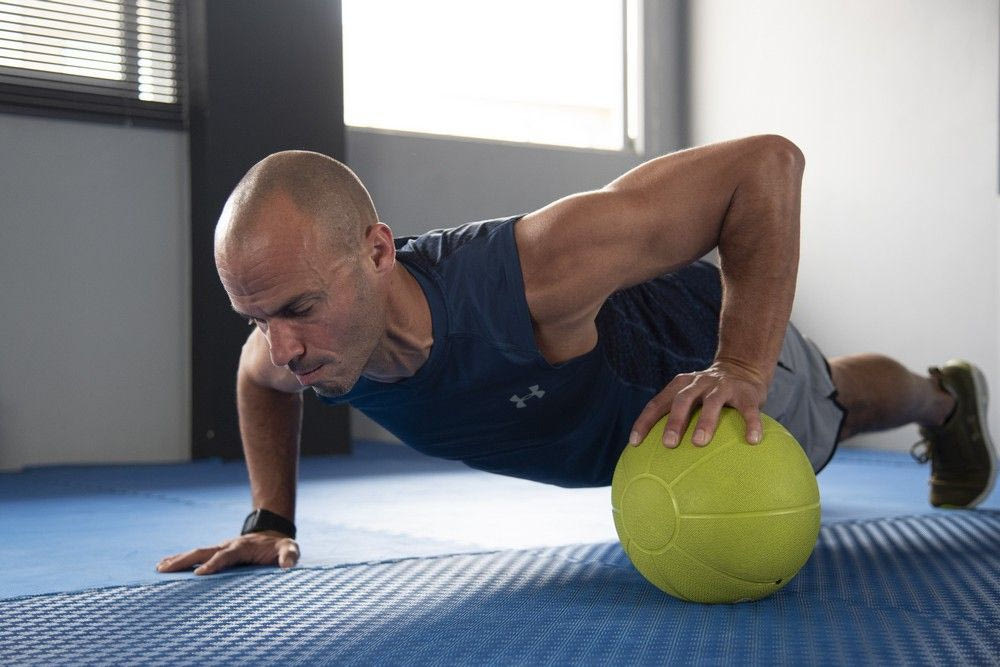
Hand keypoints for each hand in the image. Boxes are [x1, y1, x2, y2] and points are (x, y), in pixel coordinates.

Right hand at [156, 531, 299, 575]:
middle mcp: (227, 545)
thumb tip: (286, 566)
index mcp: (242, 546)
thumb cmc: (281, 547)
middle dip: (185, 560)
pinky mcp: (216, 553)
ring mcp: (220, 548)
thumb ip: (289, 556)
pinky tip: (164, 565)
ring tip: (159, 567)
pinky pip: (196, 556)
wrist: (273, 535)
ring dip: (178, 559)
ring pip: (196, 553)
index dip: (214, 564)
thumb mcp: (290, 549)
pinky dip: (180, 559)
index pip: (225, 556)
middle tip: (166, 569)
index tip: (200, 574)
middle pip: (203, 552)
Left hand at [628, 359, 767, 447]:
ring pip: (712, 403)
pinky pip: (748, 410)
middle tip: (668, 444)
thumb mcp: (690, 398)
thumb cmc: (708, 394)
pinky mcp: (746, 393)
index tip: (635, 443)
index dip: (645, 422)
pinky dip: (751, 424)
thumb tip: (656, 459)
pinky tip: (752, 440)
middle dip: (674, 421)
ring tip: (700, 442)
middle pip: (682, 400)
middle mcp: (699, 383)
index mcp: (680, 386)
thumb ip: (676, 418)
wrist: (742, 368)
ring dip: (705, 422)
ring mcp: (722, 387)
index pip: (657, 403)